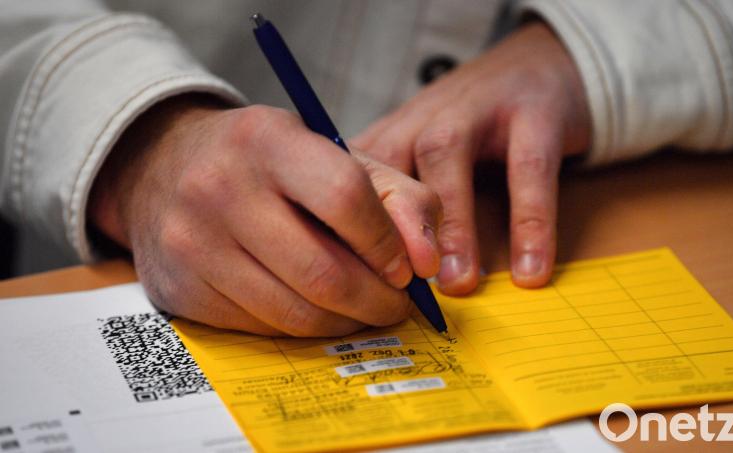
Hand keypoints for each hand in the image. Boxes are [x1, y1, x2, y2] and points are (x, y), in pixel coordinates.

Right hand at [89, 95, 441, 335]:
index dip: (387, 244)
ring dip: (345, 323)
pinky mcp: (181, 289)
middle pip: (323, 272)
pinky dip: (301, 328)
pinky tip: (313, 308)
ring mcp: (192, 242)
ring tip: (362, 308)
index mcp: (268, 140)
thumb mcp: (338, 158)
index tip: (405, 268)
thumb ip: (402, 200)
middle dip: (377, 301)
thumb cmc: (271, 165)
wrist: (167, 169)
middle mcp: (220, 187)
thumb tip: (428, 264)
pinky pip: (261, 329)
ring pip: (294, 313)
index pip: (346, 197)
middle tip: (395, 304)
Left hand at [353, 23, 590, 294]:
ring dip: (452, 226)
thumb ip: (395, 204)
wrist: (541, 61)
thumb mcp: (423, 155)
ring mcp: (477, 107)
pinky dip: (530, 222)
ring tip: (458, 283)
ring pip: (447, 158)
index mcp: (393, 134)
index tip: (353, 285)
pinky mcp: (534, 111)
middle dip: (386, 227)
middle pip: (387, 165)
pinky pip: (529, 169)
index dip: (345, 230)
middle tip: (397, 289)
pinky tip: (531, 270)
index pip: (351, 182)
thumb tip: (371, 280)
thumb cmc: (475, 128)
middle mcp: (424, 116)